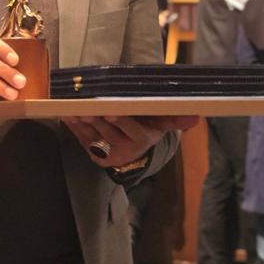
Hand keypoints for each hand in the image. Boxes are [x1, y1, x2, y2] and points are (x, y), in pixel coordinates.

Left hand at [62, 114, 197, 169]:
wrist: (136, 154)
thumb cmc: (149, 129)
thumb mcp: (162, 125)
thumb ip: (175, 119)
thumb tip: (196, 117)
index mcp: (142, 140)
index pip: (131, 129)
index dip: (120, 121)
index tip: (110, 111)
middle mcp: (126, 150)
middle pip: (109, 131)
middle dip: (96, 119)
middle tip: (84, 106)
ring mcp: (109, 154)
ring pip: (93, 137)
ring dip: (81, 123)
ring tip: (72, 109)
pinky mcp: (96, 156)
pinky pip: (82, 140)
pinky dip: (74, 128)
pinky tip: (66, 116)